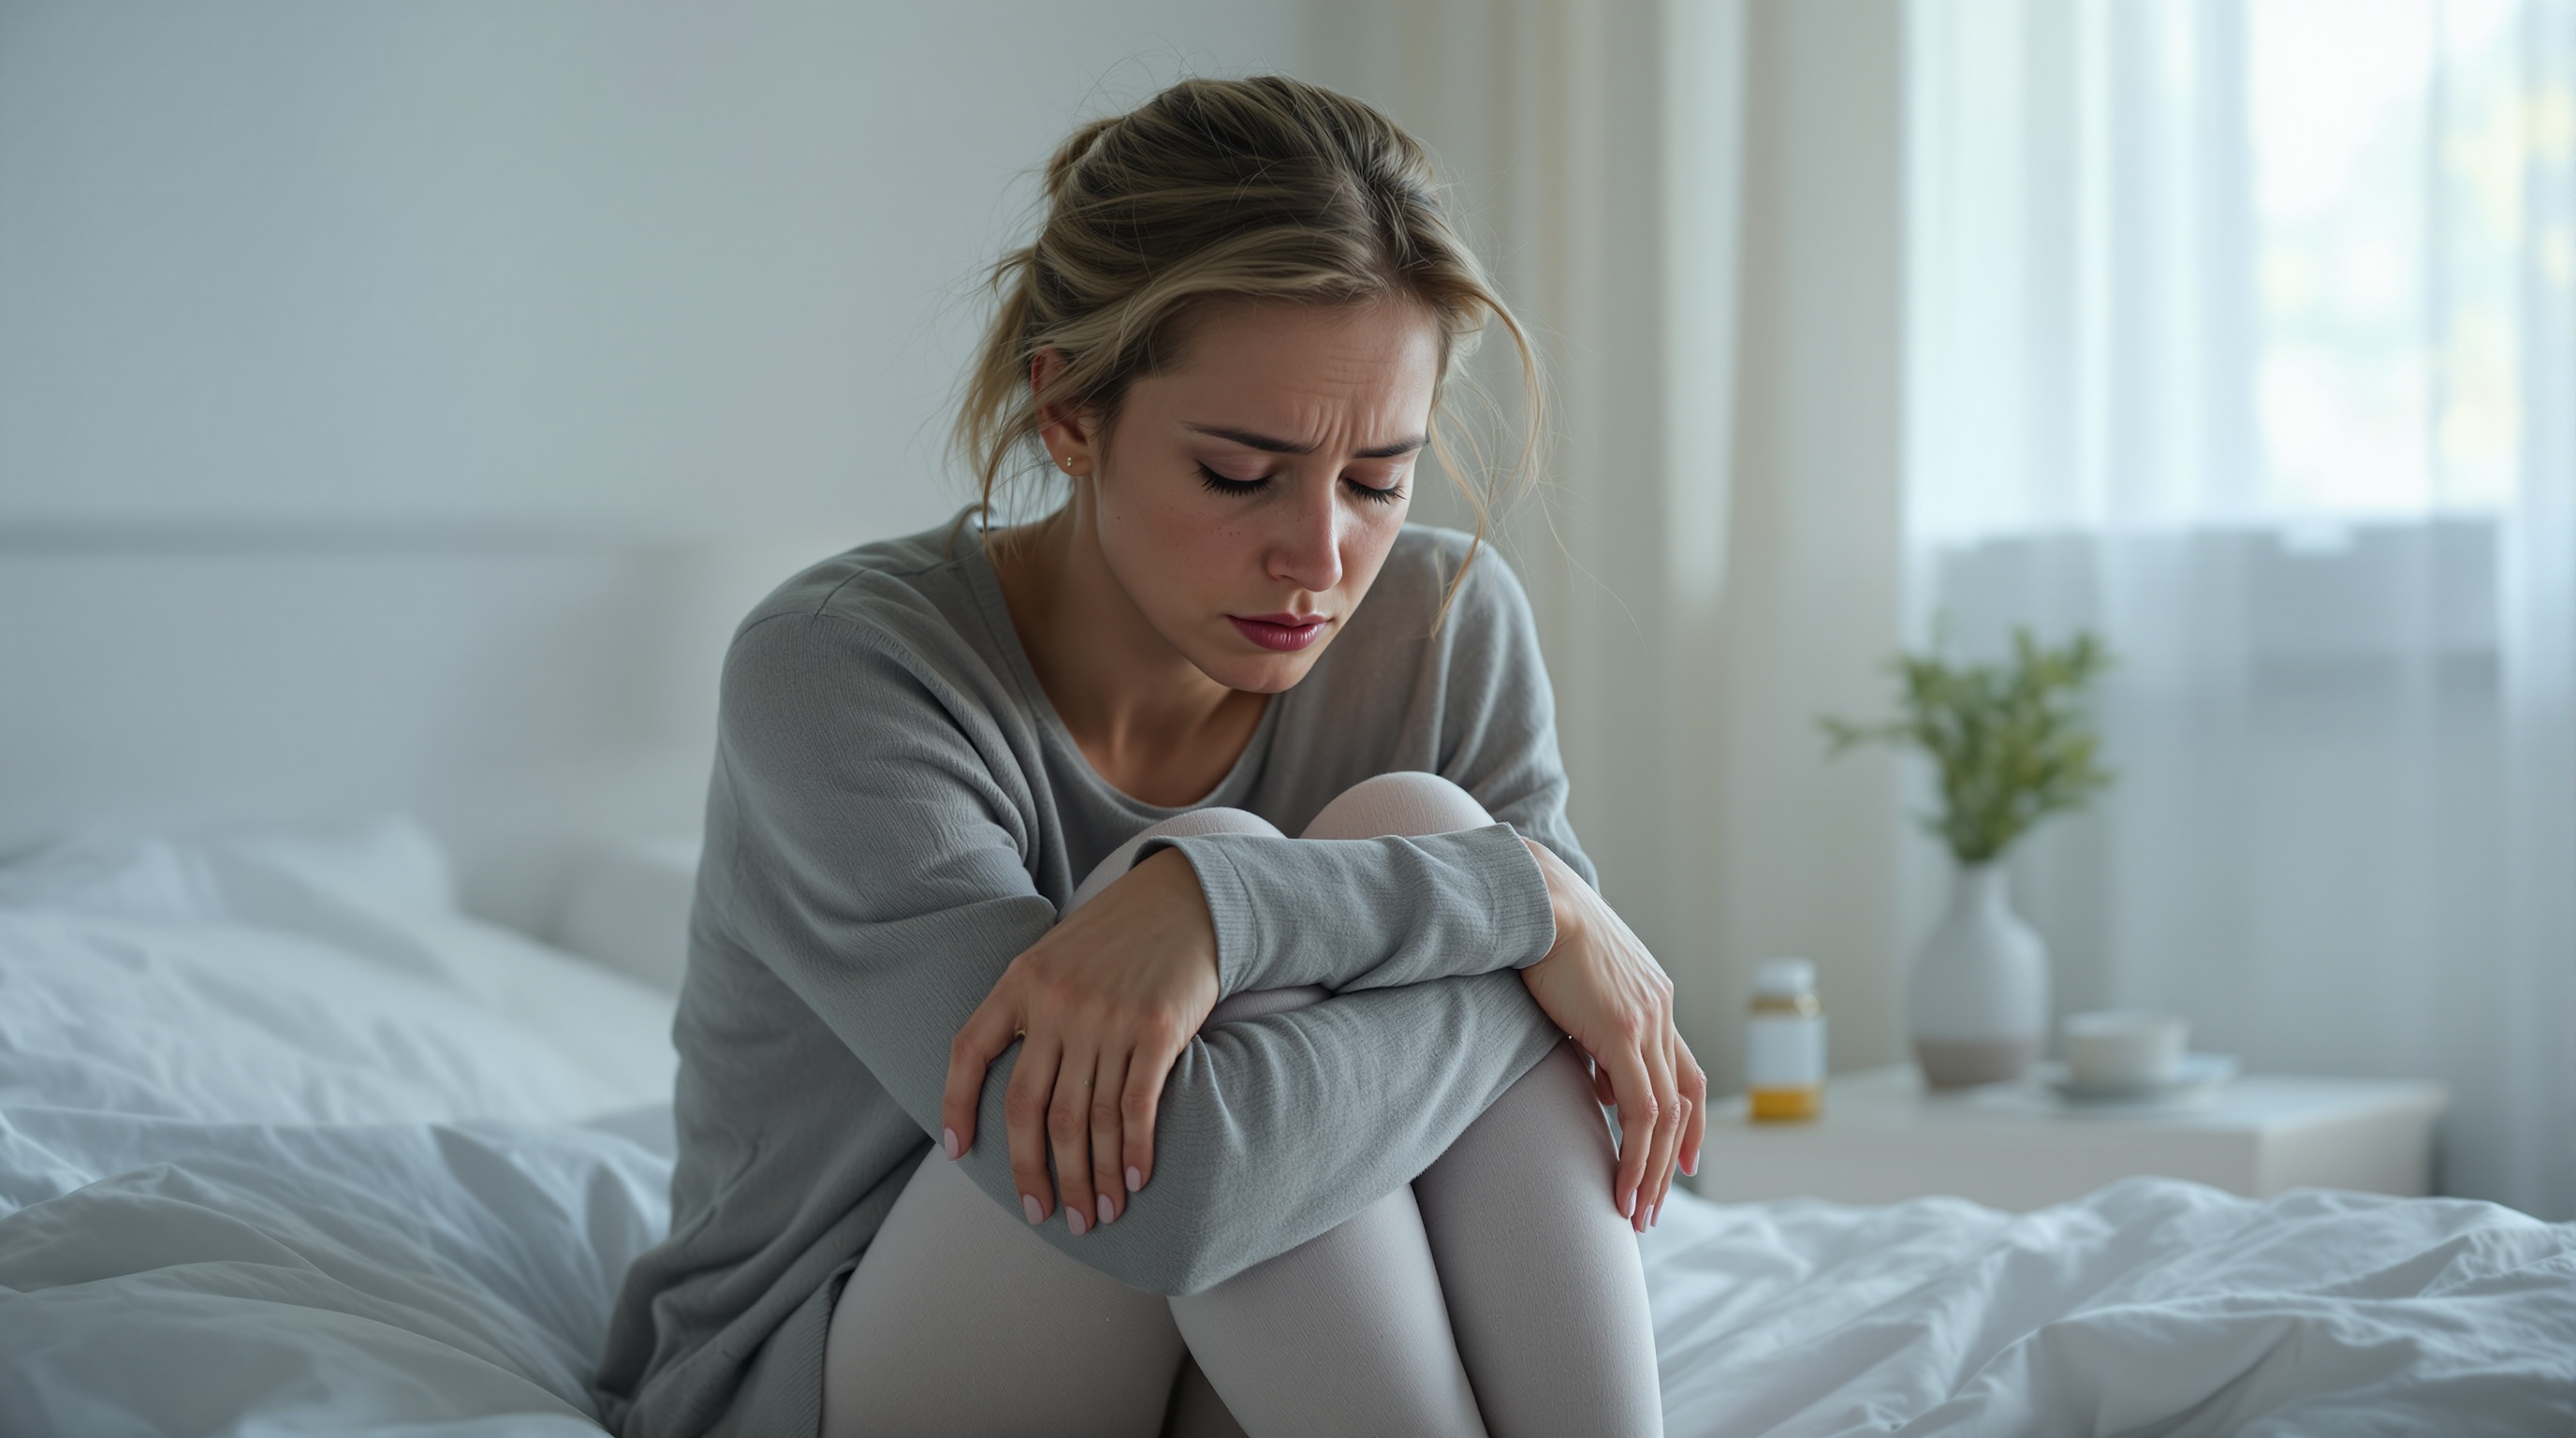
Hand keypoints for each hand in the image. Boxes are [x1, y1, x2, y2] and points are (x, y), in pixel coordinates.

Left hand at [942, 847, 1217, 1234]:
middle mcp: (1058, 1002)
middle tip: (1045, 1216)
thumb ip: (1027, 1010)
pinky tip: (1133, 1181)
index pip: (969, 1050)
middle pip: (1032, 1109)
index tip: (958, 1155)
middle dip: (1035, 1173)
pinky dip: (1133, 1152)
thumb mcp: (1053, 958)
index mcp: (1020, 982)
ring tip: (1099, 1215)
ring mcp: (1106, 1017)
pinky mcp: (1155, 1029)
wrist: (1183, 902)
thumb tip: (1010, 1089)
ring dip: (1091, 1178)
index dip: (956, 1105)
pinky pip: (1135, 1106)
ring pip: (1086, 1119)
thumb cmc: (1114, 939)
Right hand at [1518, 838, 1707, 1231]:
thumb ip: (1593, 1030)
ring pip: (1665, 1114)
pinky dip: (1636, 1154)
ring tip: (1635, 1212)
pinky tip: (1621, 1186)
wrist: (1534, 893)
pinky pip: (1640, 1109)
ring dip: (1653, 1170)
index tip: (1682, 1160)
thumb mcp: (1575, 986)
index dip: (1688, 1119)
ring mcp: (1646, 1020)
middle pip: (1684, 1100)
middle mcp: (1660, 1010)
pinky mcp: (1622, 1030)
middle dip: (1672, 1158)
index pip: (1684, 1070)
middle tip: (1655, 1204)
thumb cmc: (1539, 930)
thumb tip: (1596, 1077)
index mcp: (1652, 997)